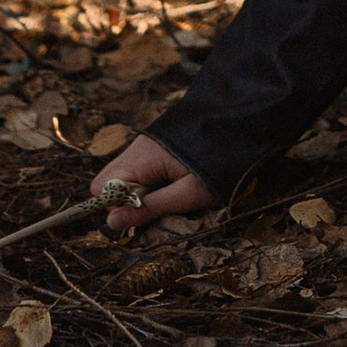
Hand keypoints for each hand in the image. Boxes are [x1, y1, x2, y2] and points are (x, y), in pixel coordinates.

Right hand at [95, 133, 213, 233]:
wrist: (246, 123)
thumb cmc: (220, 163)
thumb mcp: (188, 194)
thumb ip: (148, 208)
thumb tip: (110, 223)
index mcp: (140, 158)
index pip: (101, 188)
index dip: (117, 207)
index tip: (143, 215)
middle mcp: (137, 147)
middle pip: (110, 181)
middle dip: (127, 199)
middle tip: (161, 202)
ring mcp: (147, 143)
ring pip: (126, 175)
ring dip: (143, 190)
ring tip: (174, 190)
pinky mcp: (158, 144)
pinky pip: (141, 167)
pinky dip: (153, 179)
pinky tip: (177, 179)